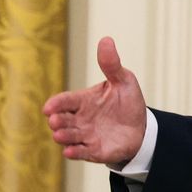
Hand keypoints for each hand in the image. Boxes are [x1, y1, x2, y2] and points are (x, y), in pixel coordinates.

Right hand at [43, 37, 147, 164]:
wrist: (142, 128)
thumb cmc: (127, 102)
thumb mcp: (124, 81)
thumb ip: (112, 64)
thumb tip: (106, 39)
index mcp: (82, 100)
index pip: (64, 101)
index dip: (55, 104)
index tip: (49, 107)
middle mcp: (79, 119)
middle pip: (61, 120)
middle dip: (57, 120)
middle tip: (56, 120)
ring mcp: (84, 136)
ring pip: (67, 137)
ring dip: (63, 136)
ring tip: (60, 135)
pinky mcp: (93, 151)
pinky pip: (79, 153)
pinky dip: (74, 152)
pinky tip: (70, 152)